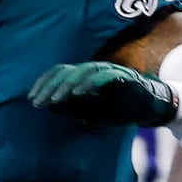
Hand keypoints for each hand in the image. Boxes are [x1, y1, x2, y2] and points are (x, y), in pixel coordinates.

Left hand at [26, 60, 177, 126]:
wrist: (149, 109)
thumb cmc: (118, 109)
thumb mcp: (89, 112)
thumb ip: (70, 108)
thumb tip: (47, 106)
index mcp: (84, 76)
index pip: (59, 73)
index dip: (44, 84)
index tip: (32, 99)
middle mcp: (94, 69)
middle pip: (67, 71)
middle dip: (50, 87)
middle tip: (37, 102)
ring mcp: (110, 71)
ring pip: (83, 72)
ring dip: (67, 86)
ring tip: (54, 99)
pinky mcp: (124, 76)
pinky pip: (105, 76)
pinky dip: (90, 83)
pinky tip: (79, 92)